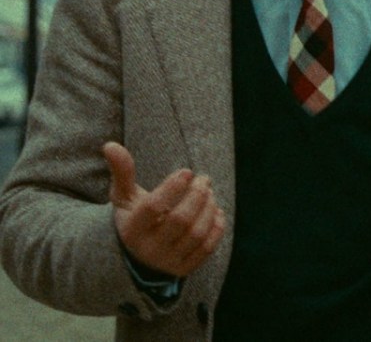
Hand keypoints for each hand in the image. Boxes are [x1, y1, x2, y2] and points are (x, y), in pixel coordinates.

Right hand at [102, 142, 225, 277]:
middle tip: (204, 179)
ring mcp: (167, 261)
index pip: (154, 207)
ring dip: (209, 208)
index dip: (173, 187)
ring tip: (209, 193)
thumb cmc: (134, 217)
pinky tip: (216, 211)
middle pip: (180, 219)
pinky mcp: (183, 269)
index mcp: (132, 228)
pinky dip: (216, 227)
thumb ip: (122, 172)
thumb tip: (110, 145)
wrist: (137, 256)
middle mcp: (148, 248)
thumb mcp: (124, 197)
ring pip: (196, 233)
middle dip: (197, 195)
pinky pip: (207, 248)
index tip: (187, 172)